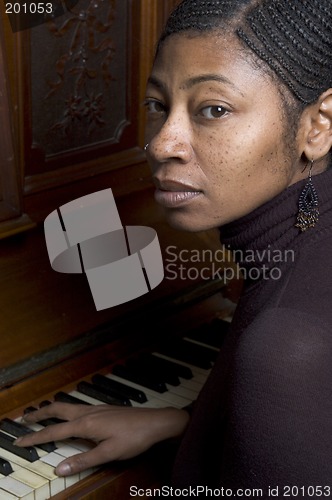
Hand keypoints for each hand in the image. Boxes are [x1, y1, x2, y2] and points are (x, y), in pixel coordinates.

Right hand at [14, 403, 188, 476]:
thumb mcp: (109, 453)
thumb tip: (58, 468)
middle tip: (23, 420)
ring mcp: (96, 409)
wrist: (156, 422)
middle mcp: (88, 413)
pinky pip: (77, 407)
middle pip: (57, 410)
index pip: (54, 431)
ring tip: (40, 414)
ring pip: (67, 406)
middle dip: (38, 414)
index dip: (35, 438)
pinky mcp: (104, 410)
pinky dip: (65, 410)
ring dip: (51, 410)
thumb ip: (83, 460)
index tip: (19, 442)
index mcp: (86, 424)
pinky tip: (69, 416)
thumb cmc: (133, 438)